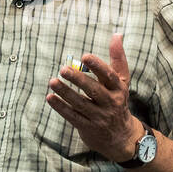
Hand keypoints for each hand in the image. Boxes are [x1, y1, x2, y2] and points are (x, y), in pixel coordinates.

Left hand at [45, 33, 141, 161]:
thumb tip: (117, 34)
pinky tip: (50, 98)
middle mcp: (110, 103)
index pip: (109, 76)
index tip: (84, 56)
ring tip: (52, 81)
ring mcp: (99, 116)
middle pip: (93, 90)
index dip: (97, 66)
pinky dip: (61, 107)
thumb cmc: (118, 100)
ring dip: (65, 92)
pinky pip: (72, 116)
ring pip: (80, 103)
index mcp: (119, 88)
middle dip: (78, 79)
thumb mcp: (122, 81)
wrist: (121, 136)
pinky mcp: (88, 127)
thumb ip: (118, 58)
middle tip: (63, 69)